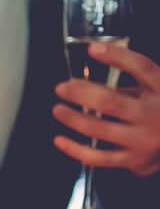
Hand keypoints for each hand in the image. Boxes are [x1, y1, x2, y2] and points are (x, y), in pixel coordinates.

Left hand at [53, 42, 159, 175]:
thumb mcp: (156, 90)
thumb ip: (131, 83)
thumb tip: (89, 76)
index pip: (141, 67)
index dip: (116, 56)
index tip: (93, 49)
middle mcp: (155, 114)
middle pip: (111, 101)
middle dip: (80, 93)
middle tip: (62, 88)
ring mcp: (144, 139)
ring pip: (100, 128)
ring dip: (73, 118)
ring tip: (58, 110)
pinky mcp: (135, 160)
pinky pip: (98, 157)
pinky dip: (75, 149)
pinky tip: (60, 140)